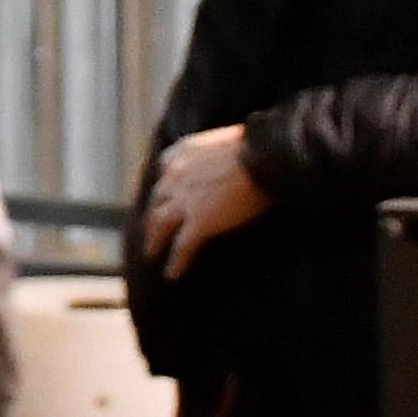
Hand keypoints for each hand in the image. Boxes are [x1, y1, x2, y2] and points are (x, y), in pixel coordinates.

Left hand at [139, 124, 266, 274]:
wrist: (266, 155)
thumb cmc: (260, 146)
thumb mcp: (229, 141)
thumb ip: (218, 154)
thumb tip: (232, 161)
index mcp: (182, 152)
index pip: (165, 171)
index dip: (164, 187)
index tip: (165, 198)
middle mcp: (175, 175)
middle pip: (157, 200)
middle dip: (152, 217)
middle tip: (151, 231)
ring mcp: (184, 200)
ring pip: (159, 225)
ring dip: (154, 241)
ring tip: (151, 255)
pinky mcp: (199, 222)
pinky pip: (181, 247)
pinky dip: (176, 262)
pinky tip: (173, 275)